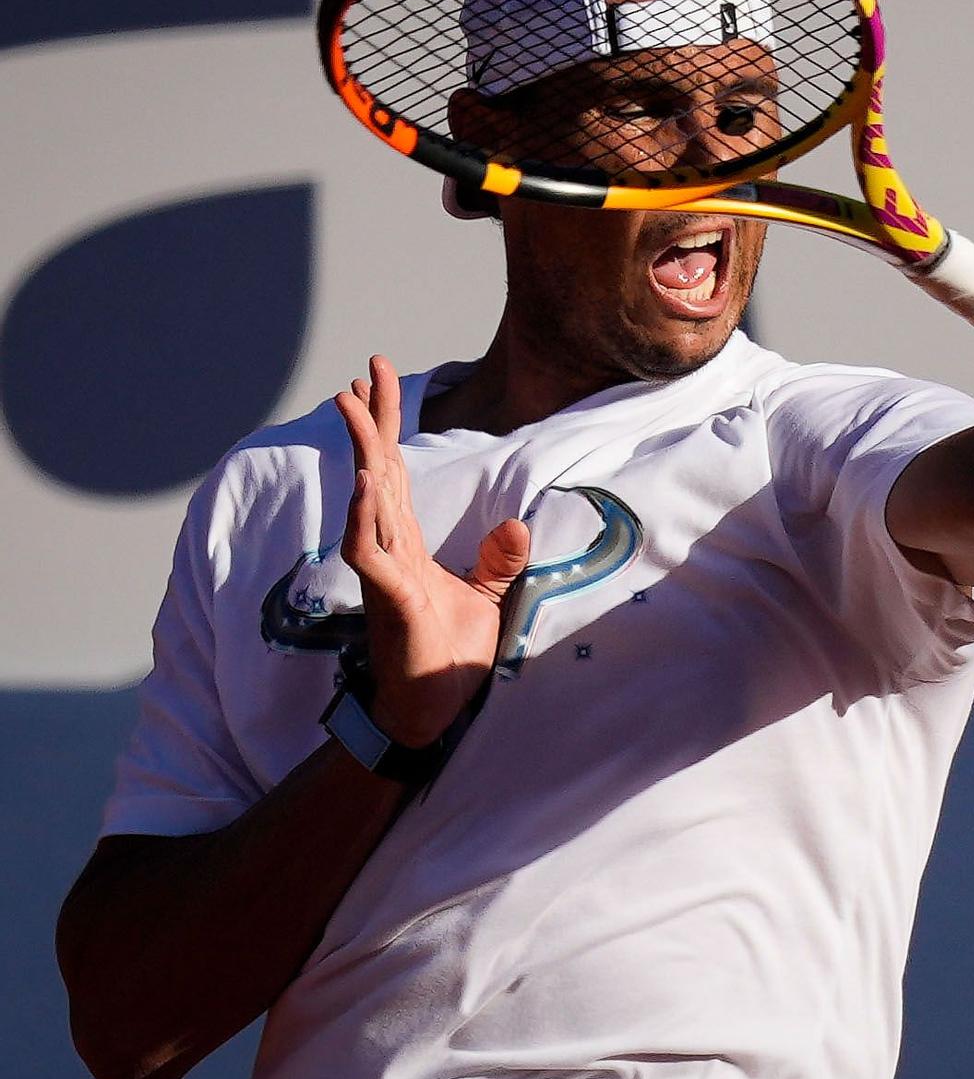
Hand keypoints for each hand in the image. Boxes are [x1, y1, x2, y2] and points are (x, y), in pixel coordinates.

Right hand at [334, 356, 529, 746]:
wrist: (432, 709)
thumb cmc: (447, 654)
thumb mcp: (485, 597)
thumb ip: (497, 560)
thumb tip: (518, 523)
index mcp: (407, 540)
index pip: (395, 470)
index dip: (388, 426)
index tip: (378, 380)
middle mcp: (389, 545)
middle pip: (377, 468)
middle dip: (371, 419)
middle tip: (365, 369)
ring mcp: (383, 569)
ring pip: (365, 498)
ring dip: (360, 451)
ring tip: (350, 404)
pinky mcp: (386, 596)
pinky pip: (367, 549)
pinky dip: (364, 515)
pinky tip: (365, 482)